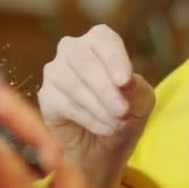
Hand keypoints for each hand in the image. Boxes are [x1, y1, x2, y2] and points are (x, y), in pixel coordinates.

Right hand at [38, 24, 154, 187]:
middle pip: (83, 60)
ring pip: (73, 84)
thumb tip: (125, 82)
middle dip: (105, 88)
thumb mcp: (142, 102)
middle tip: (122, 111)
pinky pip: (64, 104)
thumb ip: (138, 89)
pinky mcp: (46, 97)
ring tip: (118, 123)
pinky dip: (88, 118)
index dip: (115, 59)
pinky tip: (105, 128)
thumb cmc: (126, 115)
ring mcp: (55, 73)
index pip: (103, 39)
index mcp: (99, 42)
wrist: (105, 148)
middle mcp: (73, 51)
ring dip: (99, 107)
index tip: (125, 82)